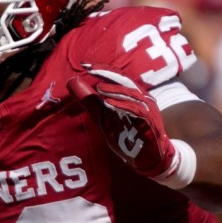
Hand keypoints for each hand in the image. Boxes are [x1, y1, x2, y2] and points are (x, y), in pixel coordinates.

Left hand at [67, 64, 177, 180]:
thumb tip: (72, 82)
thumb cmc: (127, 135)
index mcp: (131, 94)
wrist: (148, 158)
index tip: (84, 64)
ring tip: (98, 87)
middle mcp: (141, 98)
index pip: (116, 77)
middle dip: (107, 73)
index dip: (102, 69)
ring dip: (115, 89)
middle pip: (124, 80)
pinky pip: (137, 110)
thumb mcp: (104, 116)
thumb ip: (90, 101)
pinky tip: (109, 103)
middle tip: (90, 68)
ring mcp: (147, 109)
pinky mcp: (149, 122)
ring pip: (132, 94)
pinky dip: (123, 105)